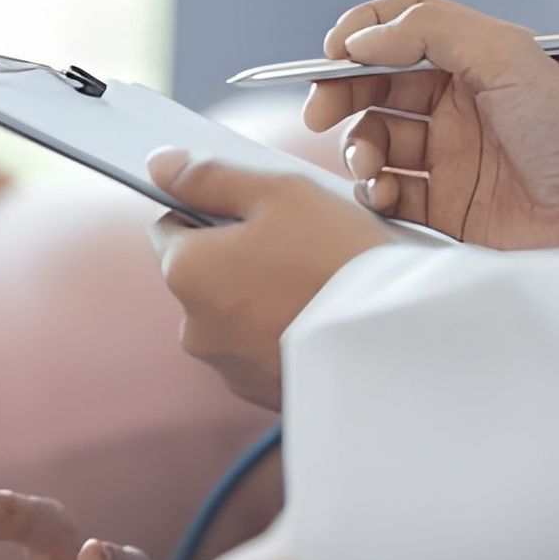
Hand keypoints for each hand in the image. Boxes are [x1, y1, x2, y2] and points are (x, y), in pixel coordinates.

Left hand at [146, 150, 389, 408]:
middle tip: (301, 242)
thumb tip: (159, 164)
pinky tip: (324, 320)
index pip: (172, 225)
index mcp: (184, 272)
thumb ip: (211, 176)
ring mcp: (228, 368)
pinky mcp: (262, 395)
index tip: (256, 206)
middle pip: (204, 273)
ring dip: (263, 297)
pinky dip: (284, 333)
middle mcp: (193, 327)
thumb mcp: (279, 192)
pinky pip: (263, 351)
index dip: (211, 207)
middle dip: (240, 254)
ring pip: (235, 315)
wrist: (399, 346)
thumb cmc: (338, 258)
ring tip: (320, 283)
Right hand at [305, 0, 558, 248]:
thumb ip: (431, 31)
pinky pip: (386, 191)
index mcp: (477, 61)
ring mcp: (448, 156)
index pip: (404, 28)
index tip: (332, 52)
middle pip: (376, 84)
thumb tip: (360, 38)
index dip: (361, 33)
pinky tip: (386, 194)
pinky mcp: (443, 207)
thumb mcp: (509, 57)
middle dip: (341, 94)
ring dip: (357, 147)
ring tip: (368, 165)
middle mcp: (459, 104)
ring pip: (374, 139)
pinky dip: (373, 191)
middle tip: (319, 113)